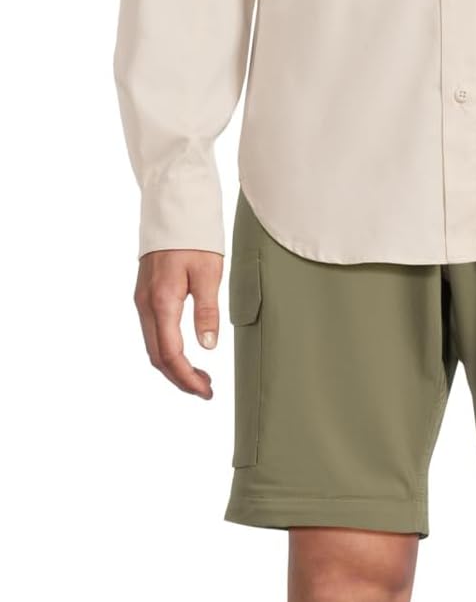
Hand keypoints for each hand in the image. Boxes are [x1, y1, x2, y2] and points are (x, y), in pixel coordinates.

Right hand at [134, 248, 223, 396]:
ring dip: (174, 366)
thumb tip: (207, 345)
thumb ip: (206, 311)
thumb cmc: (193, 237)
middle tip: (206, 390)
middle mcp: (146, 305)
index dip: (187, 378)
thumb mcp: (208, 273)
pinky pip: (152, 333)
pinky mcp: (145, 296)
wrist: (172, 210)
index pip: (171, 354)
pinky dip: (168, 351)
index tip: (206, 391)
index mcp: (161, 302)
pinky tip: (185, 353)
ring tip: (201, 376)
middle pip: (157, 357)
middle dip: (180, 379)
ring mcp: (142, 301)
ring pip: (153, 346)